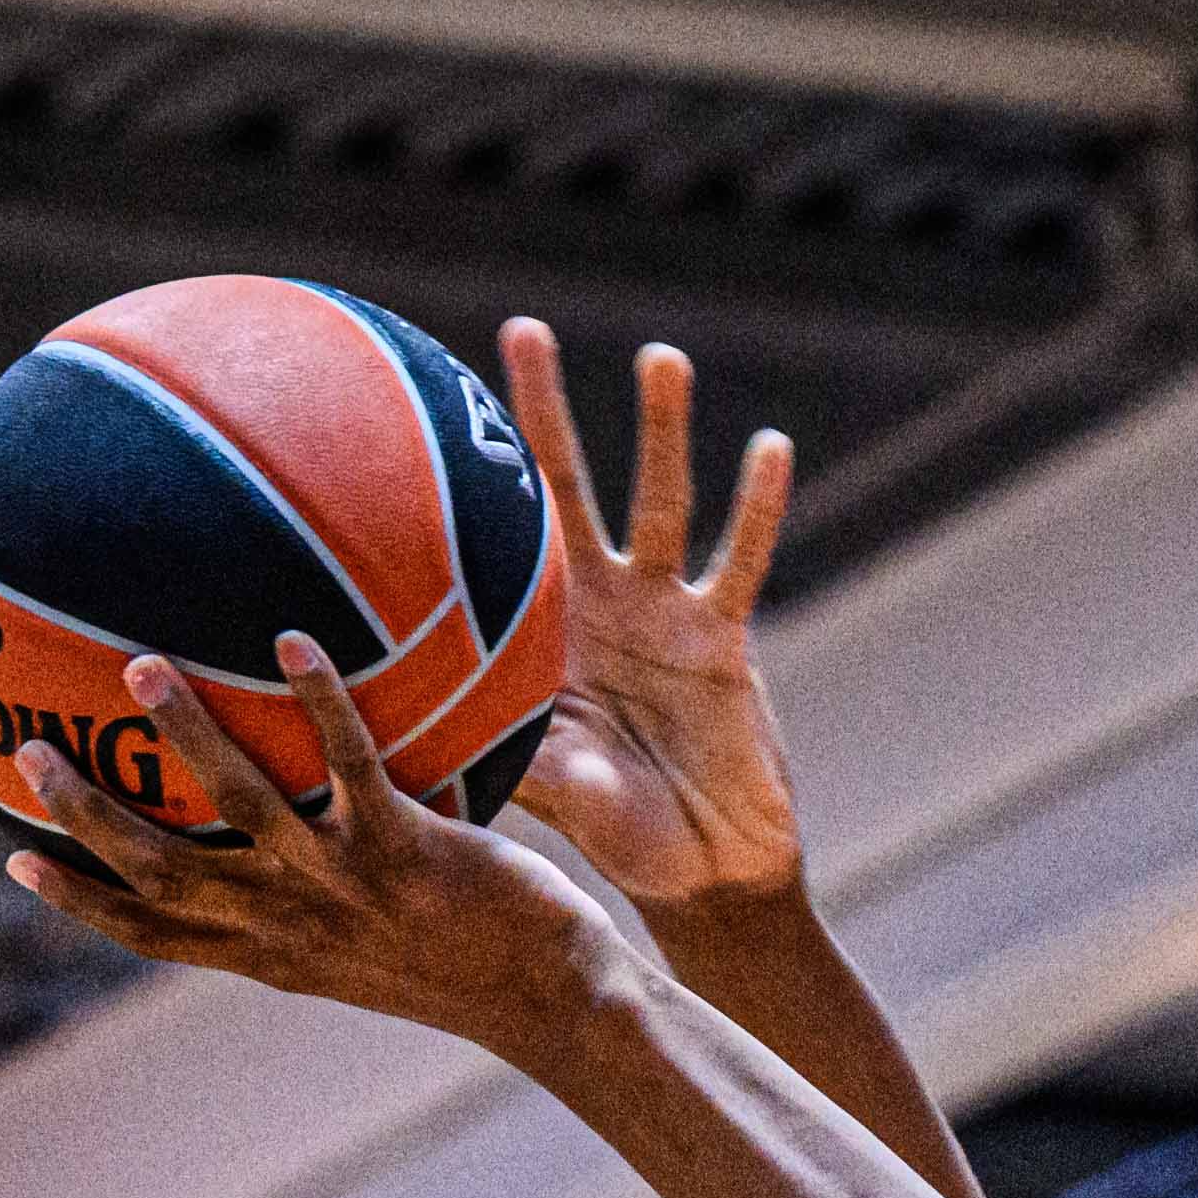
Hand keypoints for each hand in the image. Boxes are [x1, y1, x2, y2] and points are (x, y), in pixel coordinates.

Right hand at [2, 636, 634, 1053]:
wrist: (554, 1004)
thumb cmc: (465, 963)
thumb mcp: (368, 945)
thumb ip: (313, 897)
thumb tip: (283, 831)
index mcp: (274, 956)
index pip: (155, 935)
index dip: (83, 904)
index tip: (18, 863)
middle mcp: (294, 928)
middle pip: (164, 875)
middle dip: (89, 816)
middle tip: (29, 752)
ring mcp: (348, 890)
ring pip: (242, 813)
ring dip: (188, 740)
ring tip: (143, 667)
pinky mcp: (411, 853)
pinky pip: (354, 766)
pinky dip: (320, 703)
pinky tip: (292, 639)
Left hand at [492, 322, 805, 920]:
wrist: (706, 868)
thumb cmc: (618, 838)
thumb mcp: (557, 799)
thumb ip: (518, 764)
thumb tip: (446, 750)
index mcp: (540, 635)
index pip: (495, 541)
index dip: (466, 482)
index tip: (427, 407)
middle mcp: (598, 606)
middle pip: (567, 488)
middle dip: (543, 412)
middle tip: (521, 329)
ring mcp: (665, 612)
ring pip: (663, 503)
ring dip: (662, 431)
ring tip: (660, 359)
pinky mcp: (725, 635)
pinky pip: (744, 559)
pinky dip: (758, 506)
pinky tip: (770, 445)